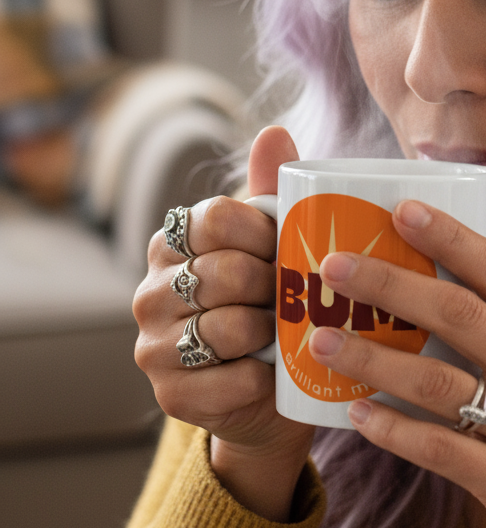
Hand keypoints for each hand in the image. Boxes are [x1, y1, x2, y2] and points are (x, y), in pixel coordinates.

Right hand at [133, 126, 314, 520]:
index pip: (217, 217)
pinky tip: (271, 372)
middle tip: (292, 297)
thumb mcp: (273, 245)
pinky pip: (232, 377)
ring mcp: (153, 345)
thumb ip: (271, 190)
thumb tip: (274, 132)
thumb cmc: (272, 303)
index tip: (285, 249)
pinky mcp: (170, 395)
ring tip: (284, 332)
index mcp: (173, 243)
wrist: (270, 392)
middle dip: (274, 286)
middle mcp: (150, 291)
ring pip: (229, 325)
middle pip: (227, 271)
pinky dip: (264, 376)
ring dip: (271, 332)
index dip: (263, 233)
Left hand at [308, 200, 485, 527]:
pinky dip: (393, 430)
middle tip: (336, 267)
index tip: (401, 210)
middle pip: (461, 316)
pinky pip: (439, 450)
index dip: (451, 238)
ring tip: (322, 339)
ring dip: (374, 359)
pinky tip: (356, 413)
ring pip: (438, 383)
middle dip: (392, 285)